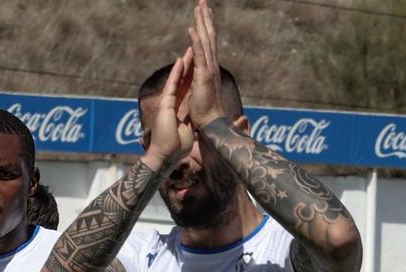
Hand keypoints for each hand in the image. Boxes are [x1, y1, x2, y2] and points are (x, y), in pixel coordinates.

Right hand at [142, 51, 194, 169]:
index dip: (193, 79)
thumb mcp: (189, 134)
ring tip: (190, 50)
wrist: (164, 155)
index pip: (188, 91)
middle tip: (194, 52)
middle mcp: (173, 103)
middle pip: (184, 82)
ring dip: (184, 65)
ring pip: (178, 79)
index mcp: (179, 110)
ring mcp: (168, 102)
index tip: (198, 68)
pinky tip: (181, 61)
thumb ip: (192, 126)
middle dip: (189, 68)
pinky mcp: (166, 103)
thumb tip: (200, 126)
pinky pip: (173, 84)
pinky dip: (177, 73)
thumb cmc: (176, 149)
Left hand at [185, 0, 231, 130]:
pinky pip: (200, 54)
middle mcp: (213, 66)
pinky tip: (192, 28)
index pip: (209, 44)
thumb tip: (205, 77)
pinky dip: (196, 40)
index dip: (207, 28)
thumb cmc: (209, 114)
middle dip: (205, 18)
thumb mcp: (204, 94)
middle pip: (209, 37)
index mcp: (211, 69)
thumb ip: (205, 83)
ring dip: (202, 23)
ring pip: (206, 41)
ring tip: (198, 7)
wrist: (212, 125)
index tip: (205, 14)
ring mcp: (209, 70)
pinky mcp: (204, 76)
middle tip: (202, 2)